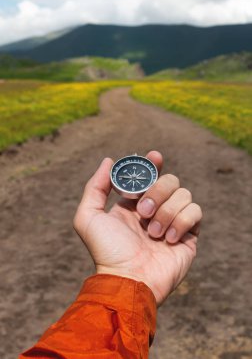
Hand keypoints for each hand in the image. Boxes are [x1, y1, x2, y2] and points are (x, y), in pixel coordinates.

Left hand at [73, 151, 201, 304]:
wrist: (129, 280)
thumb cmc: (107, 251)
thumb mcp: (88, 217)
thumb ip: (95, 187)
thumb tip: (109, 160)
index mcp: (134, 204)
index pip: (150, 175)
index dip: (153, 163)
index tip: (154, 157)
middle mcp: (155, 209)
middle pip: (169, 180)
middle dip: (157, 192)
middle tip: (143, 213)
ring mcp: (173, 221)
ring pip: (184, 194)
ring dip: (167, 211)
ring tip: (153, 234)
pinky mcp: (189, 235)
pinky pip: (196, 211)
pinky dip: (182, 221)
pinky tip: (168, 239)